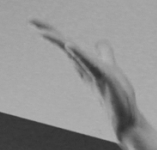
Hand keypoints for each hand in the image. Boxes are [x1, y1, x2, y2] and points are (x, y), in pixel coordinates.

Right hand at [31, 20, 139, 135]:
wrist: (127, 123)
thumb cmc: (118, 99)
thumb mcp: (111, 69)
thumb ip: (105, 55)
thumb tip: (100, 42)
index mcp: (84, 64)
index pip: (66, 44)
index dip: (52, 31)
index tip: (33, 22)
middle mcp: (86, 68)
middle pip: (65, 45)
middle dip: (49, 31)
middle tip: (30, 20)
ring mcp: (94, 73)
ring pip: (73, 53)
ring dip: (59, 41)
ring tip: (41, 31)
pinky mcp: (104, 78)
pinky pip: (89, 64)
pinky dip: (79, 54)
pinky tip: (69, 46)